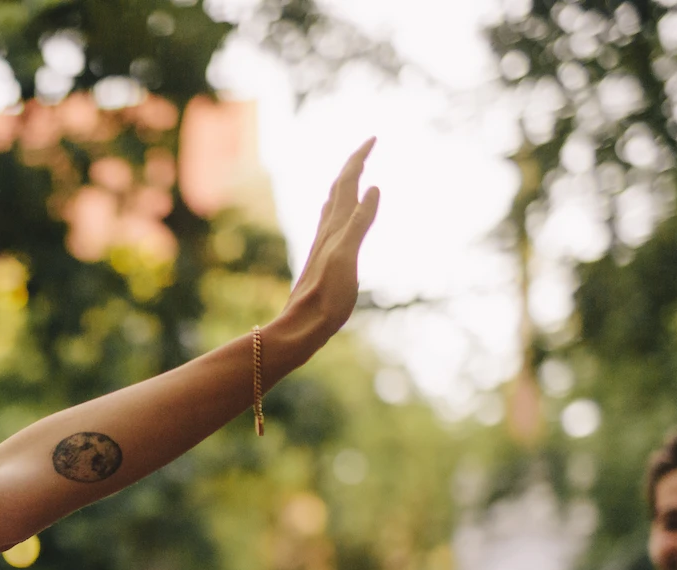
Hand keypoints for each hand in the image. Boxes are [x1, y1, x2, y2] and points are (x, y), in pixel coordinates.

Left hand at [274, 139, 380, 359]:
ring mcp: (324, 244)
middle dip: (354, 164)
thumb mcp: (347, 256)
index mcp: (335, 226)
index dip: (359, 158)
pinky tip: (338, 216)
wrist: (302, 326)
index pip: (347, 181)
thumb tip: (373, 187)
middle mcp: (327, 231)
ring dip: (346, 183)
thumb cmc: (327, 297)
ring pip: (334, 204)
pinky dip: (342, 209)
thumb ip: (360, 222)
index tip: (374, 137)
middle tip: (369, 145)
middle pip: (340, 188)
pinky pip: (333, 223)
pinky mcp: (324, 259)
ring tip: (355, 172)